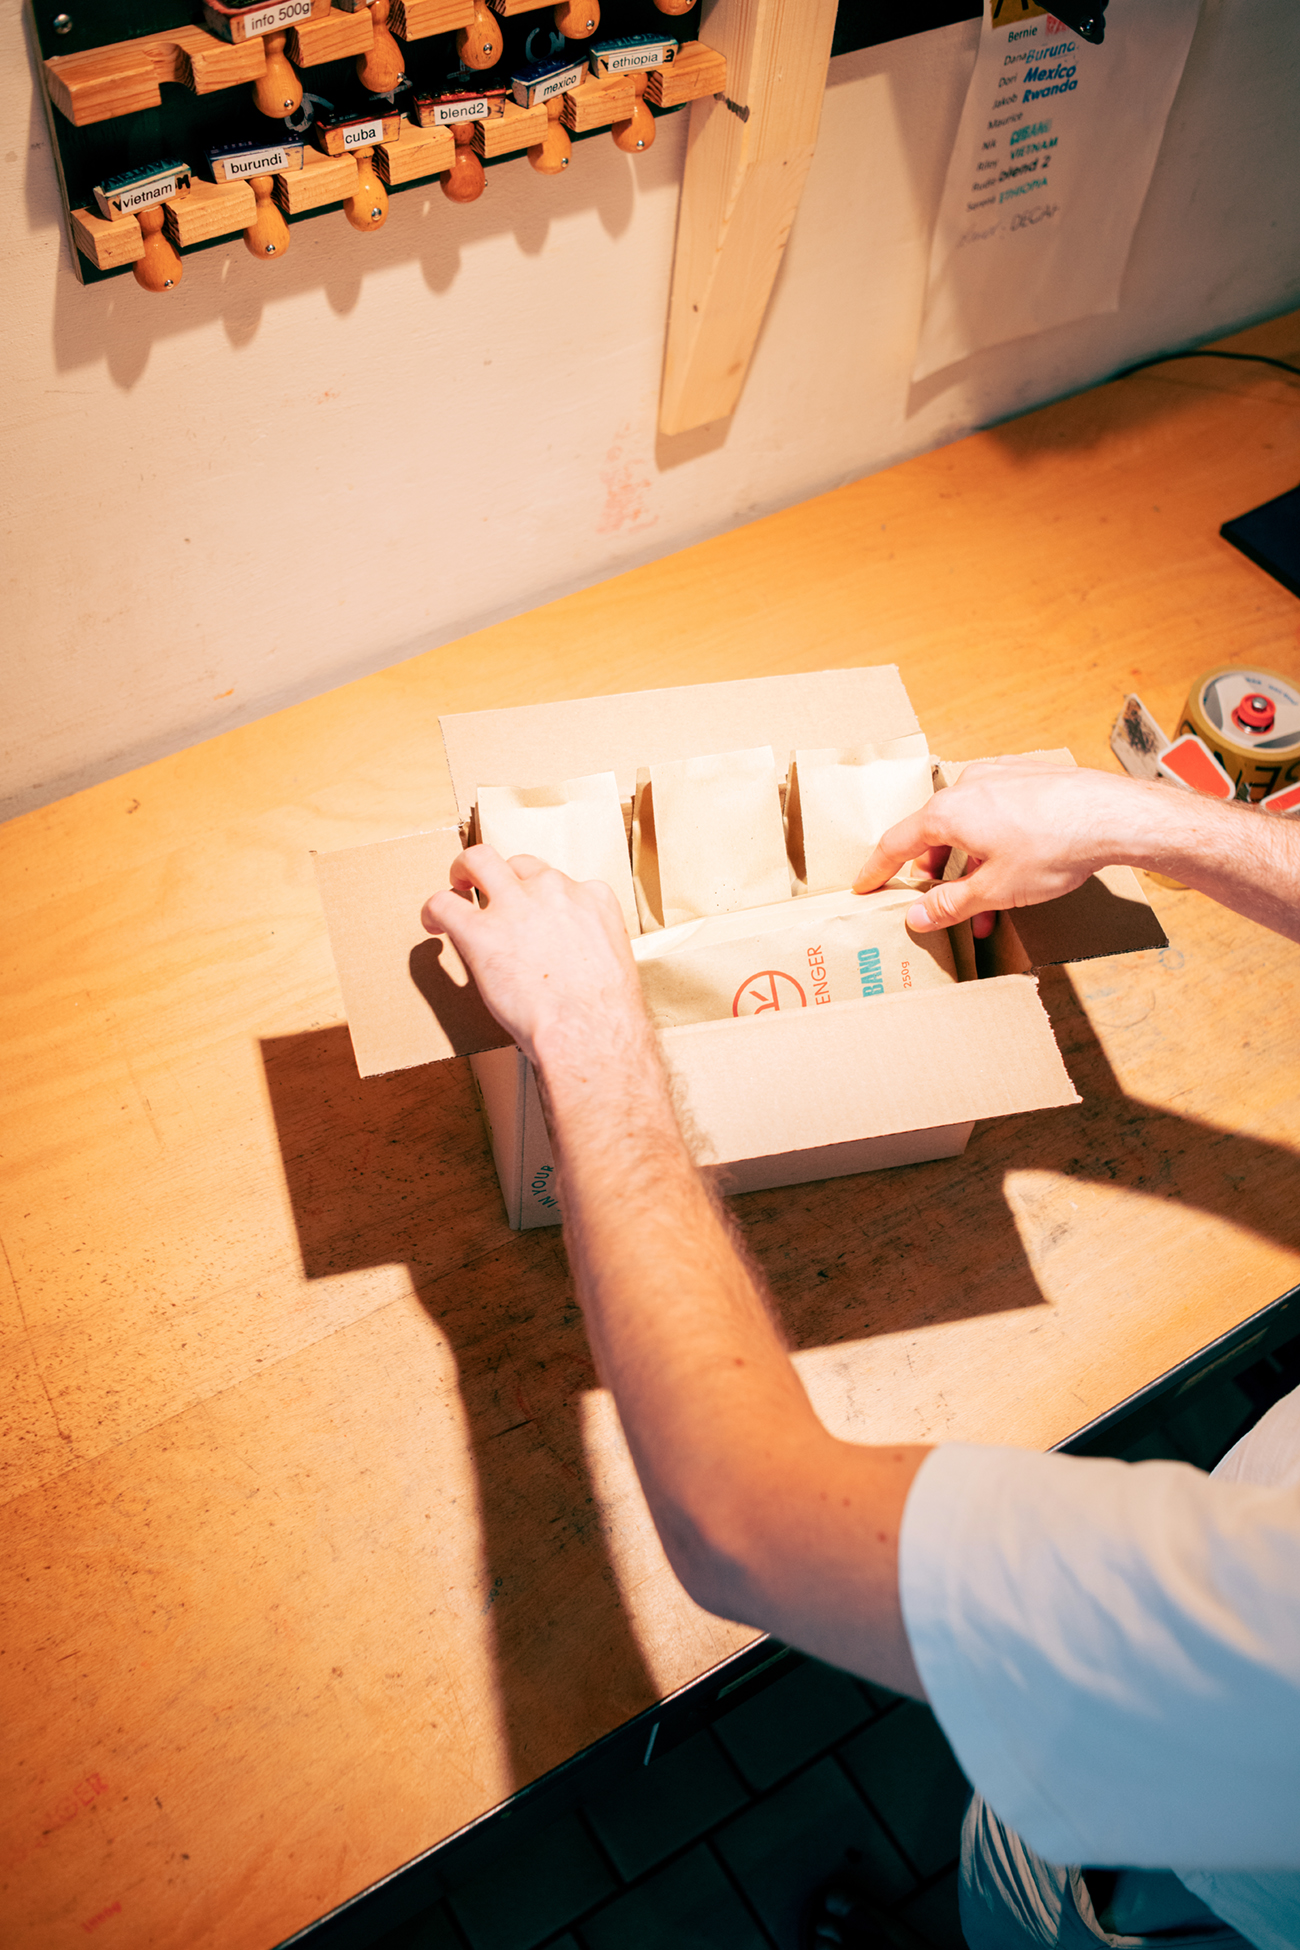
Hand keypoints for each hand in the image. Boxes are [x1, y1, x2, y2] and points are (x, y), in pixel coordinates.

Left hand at [421, 846, 648, 1069]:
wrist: (588, 1031)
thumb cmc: (604, 1014)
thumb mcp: (611, 962)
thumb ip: (588, 945)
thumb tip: (570, 960)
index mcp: (592, 897)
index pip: (561, 881)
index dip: (541, 898)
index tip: (533, 916)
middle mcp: (554, 890)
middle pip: (520, 863)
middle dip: (502, 874)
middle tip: (486, 888)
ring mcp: (515, 905)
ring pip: (479, 860)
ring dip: (464, 870)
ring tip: (456, 886)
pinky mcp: (480, 931)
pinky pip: (444, 904)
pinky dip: (433, 911)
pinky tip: (432, 925)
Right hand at [854, 759, 1137, 935]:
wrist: (1112, 815)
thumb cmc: (1052, 849)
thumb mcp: (994, 890)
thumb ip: (949, 905)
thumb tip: (916, 917)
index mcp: (947, 812)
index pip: (896, 843)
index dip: (878, 869)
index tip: (864, 885)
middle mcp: (967, 785)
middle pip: (934, 834)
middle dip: (935, 875)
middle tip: (935, 901)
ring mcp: (999, 776)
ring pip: (969, 825)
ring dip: (970, 865)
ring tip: (986, 904)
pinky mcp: (1028, 777)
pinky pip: (996, 812)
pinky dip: (993, 842)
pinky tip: (1014, 867)